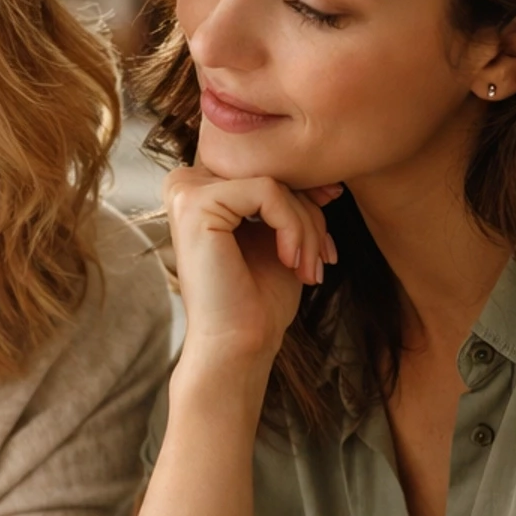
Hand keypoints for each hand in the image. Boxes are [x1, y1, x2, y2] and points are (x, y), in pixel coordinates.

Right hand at [165, 168, 341, 376]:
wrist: (239, 345)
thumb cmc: (258, 299)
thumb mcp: (282, 237)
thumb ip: (294, 201)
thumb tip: (330, 178)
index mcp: (201, 190)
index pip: (268, 171)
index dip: (307, 199)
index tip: (328, 240)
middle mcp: (185, 183)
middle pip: (272, 172)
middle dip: (310, 215)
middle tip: (322, 259)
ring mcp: (185, 191)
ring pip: (274, 182)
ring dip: (307, 227)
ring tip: (309, 267)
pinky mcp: (194, 203)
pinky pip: (268, 191)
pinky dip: (293, 227)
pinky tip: (290, 261)